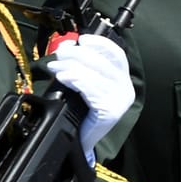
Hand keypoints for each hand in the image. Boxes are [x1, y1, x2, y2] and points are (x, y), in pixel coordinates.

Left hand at [46, 34, 133, 156]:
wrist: (81, 143)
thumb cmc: (81, 113)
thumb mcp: (84, 85)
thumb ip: (80, 66)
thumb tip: (67, 46)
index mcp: (122, 80)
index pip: (117, 55)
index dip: (100, 44)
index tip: (82, 39)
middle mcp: (125, 89)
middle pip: (103, 62)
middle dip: (78, 54)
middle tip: (59, 53)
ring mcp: (120, 101)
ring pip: (95, 75)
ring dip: (71, 67)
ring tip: (55, 66)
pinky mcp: (110, 111)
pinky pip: (91, 89)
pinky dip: (75, 80)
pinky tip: (63, 77)